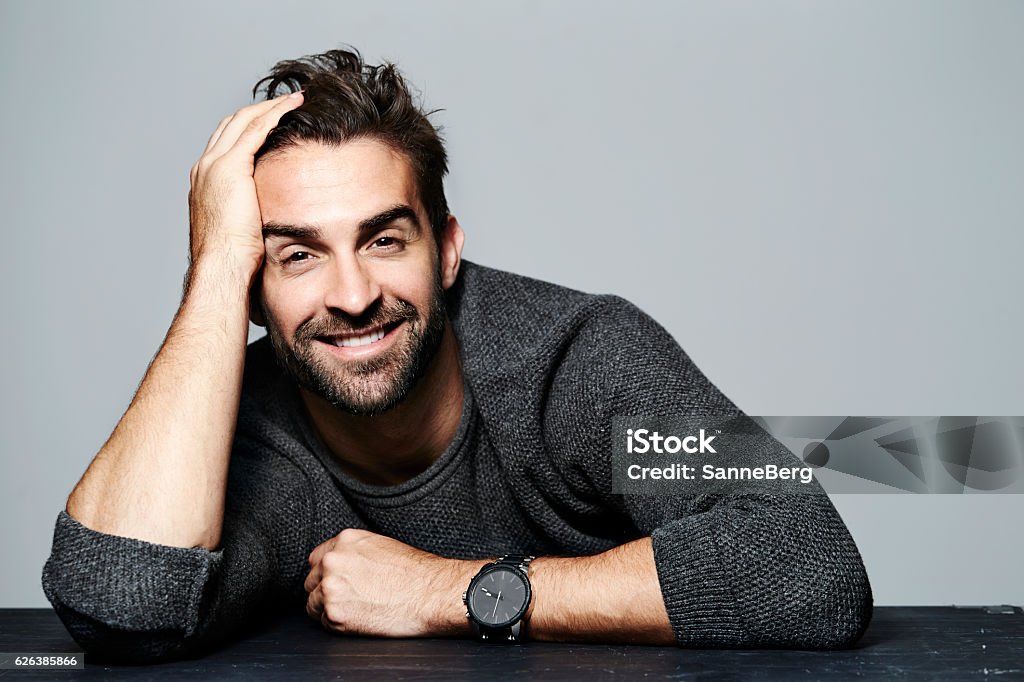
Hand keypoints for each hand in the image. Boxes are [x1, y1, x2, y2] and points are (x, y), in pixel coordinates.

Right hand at [187, 92, 303, 280]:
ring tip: (295, 99)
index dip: (249, 128)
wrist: (221, 267)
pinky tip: (294, 107)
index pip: (226, 143)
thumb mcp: (239, 231)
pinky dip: (275, 114)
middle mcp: (205, 167)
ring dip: (271, 106)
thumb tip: (268, 222)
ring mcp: (214, 165)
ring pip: (244, 120)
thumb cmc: (233, 261)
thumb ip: (249, 216)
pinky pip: (256, 129)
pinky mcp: (231, 167)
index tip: (273, 122)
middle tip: (288, 102)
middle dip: (260, 110)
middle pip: (232, 124)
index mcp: (204, 182)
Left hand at [304, 528, 483, 637]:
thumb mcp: (381, 546)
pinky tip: (360, 618)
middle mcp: (333, 561)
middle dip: (324, 591)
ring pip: (313, 604)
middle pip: (311, 581)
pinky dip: (338, 624)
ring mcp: (331, 588)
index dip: (325, 572)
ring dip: (329, 609)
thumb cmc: (415, 572)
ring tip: (355, 609)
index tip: (334, 581)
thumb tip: (338, 563)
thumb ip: (353, 552)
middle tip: (347, 598)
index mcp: (345, 541)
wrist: (431, 594)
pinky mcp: (335, 614)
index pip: (316, 559)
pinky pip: (325, 623)